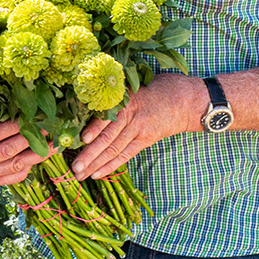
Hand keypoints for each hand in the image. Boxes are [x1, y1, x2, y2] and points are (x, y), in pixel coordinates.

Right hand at [0, 118, 52, 187]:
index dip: (11, 127)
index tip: (28, 116)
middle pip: (8, 151)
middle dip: (29, 138)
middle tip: (47, 125)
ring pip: (15, 166)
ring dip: (36, 155)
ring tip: (53, 143)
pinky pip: (14, 177)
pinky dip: (29, 167)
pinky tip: (41, 156)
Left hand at [73, 73, 205, 180]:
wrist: (186, 99)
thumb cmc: (155, 86)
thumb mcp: (133, 84)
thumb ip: (112, 95)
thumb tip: (83, 103)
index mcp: (125, 100)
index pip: (107, 117)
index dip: (94, 128)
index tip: (80, 139)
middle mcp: (131, 117)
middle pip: (108, 138)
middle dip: (89, 154)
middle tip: (73, 167)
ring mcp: (139, 130)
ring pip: (114, 149)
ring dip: (95, 163)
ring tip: (79, 174)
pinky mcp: (146, 140)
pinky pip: (126, 155)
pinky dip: (110, 165)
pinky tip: (97, 174)